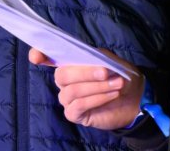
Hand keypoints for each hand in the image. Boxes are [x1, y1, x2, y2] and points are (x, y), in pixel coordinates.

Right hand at [29, 47, 144, 129]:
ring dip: (96, 87)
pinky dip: (97, 99)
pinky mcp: (74, 114)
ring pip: (72, 91)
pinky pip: (78, 106)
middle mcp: (64, 80)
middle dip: (84, 73)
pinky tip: (112, 95)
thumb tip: (88, 61)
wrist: (133, 97)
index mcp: (69, 63)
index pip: (47, 57)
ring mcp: (68, 98)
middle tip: (105, 72)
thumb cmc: (118, 75)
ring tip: (116, 84)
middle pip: (62, 75)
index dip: (39, 55)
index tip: (36, 56)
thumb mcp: (110, 61)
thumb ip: (96, 58)